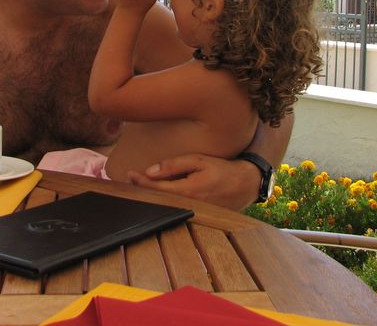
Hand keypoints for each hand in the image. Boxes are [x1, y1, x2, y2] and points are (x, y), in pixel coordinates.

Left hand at [127, 154, 260, 210]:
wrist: (246, 184)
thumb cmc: (223, 169)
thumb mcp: (199, 160)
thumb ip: (174, 165)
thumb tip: (150, 171)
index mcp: (187, 191)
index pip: (156, 188)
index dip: (141, 182)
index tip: (130, 174)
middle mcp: (188, 205)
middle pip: (158, 200)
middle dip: (143, 190)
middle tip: (130, 180)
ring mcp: (193, 213)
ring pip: (166, 206)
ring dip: (152, 197)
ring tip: (139, 186)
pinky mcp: (197, 216)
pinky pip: (176, 209)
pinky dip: (165, 202)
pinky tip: (158, 194)